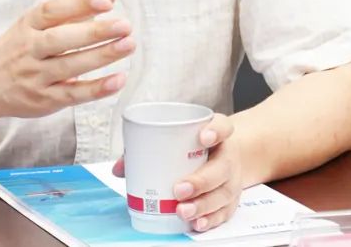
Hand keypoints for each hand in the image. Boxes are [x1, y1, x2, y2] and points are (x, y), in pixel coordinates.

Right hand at [0, 0, 133, 118]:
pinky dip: (96, 89)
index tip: (104, 1)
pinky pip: (73, 95)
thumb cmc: (20, 47)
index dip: (78, 4)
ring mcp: (36, 76)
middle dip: (94, 32)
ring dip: (101, 56)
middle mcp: (30, 49)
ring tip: (128, 45)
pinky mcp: (45, 100)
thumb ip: (78, 3)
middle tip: (124, 25)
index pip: (51, 10)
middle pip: (60, 39)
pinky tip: (118, 80)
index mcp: (28, 24)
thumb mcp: (41, 21)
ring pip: (69, 66)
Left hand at [109, 115, 241, 231]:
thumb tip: (120, 168)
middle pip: (222, 167)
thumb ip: (147, 147)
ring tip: (182, 211)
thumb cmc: (193, 146)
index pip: (223, 127)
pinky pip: (224, 212)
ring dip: (202, 205)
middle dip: (201, 181)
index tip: (202, 137)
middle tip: (179, 189)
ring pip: (223, 193)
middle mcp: (227, 156)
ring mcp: (231, 180)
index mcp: (216, 134)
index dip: (215, 132)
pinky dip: (210, 219)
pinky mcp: (230, 201)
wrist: (223, 157)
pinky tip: (196, 223)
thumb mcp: (177, 138)